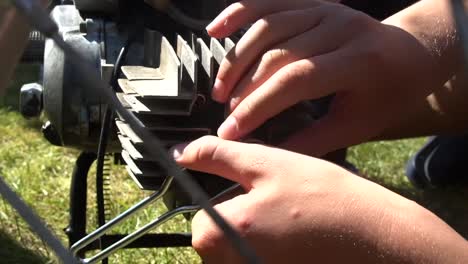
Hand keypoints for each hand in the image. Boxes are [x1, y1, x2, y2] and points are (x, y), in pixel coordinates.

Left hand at [172, 136, 467, 263]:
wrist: (376, 237)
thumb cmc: (321, 197)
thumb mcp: (265, 164)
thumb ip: (217, 156)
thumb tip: (181, 152)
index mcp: (215, 237)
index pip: (201, 216)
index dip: (230, 200)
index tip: (260, 194)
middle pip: (219, 238)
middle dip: (244, 219)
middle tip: (282, 207)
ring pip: (242, 249)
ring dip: (262, 235)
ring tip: (294, 222)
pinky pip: (263, 259)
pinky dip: (276, 251)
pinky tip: (301, 240)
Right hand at [207, 0, 456, 155]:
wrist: (411, 54)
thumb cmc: (388, 94)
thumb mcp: (358, 125)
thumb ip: (312, 141)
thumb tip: (266, 155)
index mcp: (359, 60)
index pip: (295, 81)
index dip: (257, 106)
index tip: (231, 132)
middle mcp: (340, 27)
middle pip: (276, 54)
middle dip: (243, 89)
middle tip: (226, 116)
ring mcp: (325, 9)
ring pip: (266, 28)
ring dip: (236, 60)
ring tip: (219, 90)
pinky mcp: (312, 2)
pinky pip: (268, 3)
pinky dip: (238, 13)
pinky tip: (215, 30)